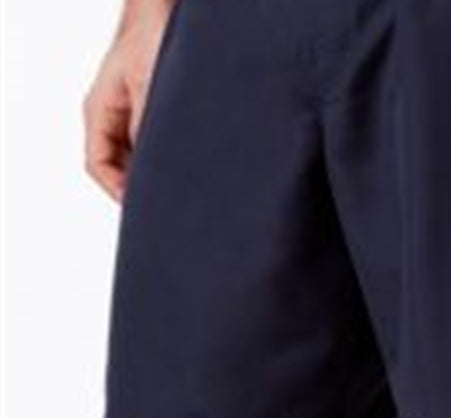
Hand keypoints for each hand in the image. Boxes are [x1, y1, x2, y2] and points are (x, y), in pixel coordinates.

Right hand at [83, 0, 174, 201]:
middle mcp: (117, 113)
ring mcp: (137, 108)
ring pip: (143, 151)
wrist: (172, 7)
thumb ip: (147, 123)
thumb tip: (155, 164)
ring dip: (161, 167)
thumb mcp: (150, 83)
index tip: (142, 208)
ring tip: (186, 186)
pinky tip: (196, 160)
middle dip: (142, 185)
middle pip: (121, 163)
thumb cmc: (155, 34)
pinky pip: (162, 137)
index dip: (118, 190)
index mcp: (102, 110)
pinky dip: (175, 151)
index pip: (98, 164)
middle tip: (170, 204)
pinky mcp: (160, 104)